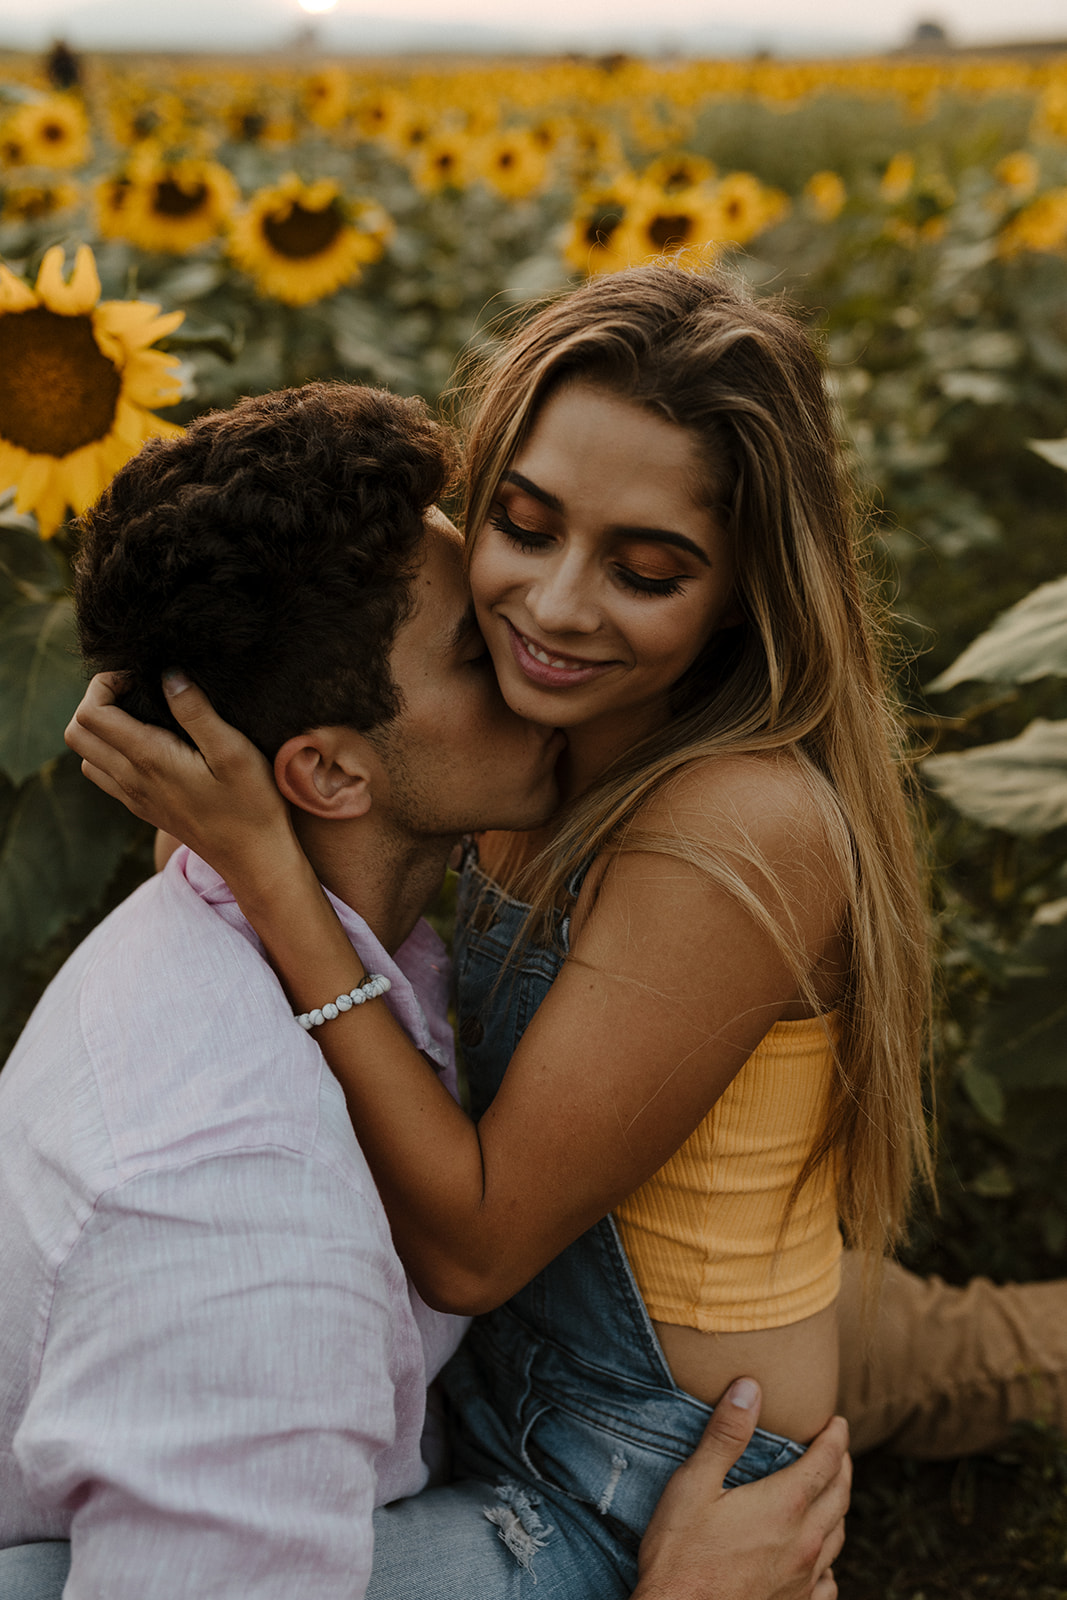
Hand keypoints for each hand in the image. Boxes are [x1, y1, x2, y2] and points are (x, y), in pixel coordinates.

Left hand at [64, 671, 298, 890]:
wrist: (254, 859)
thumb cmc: (252, 803)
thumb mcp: (233, 750)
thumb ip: (196, 711)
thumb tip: (167, 674)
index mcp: (149, 759)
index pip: (91, 713)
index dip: (105, 684)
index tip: (141, 677)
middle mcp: (132, 780)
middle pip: (77, 733)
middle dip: (96, 701)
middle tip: (136, 690)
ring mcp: (134, 798)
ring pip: (86, 756)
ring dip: (101, 729)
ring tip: (140, 714)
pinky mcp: (144, 809)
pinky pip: (105, 776)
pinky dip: (110, 753)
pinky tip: (148, 744)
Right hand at [633, 1380, 849, 1599]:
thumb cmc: (679, 1554)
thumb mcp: (693, 1485)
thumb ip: (725, 1435)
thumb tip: (750, 1388)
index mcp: (783, 1507)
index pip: (825, 1462)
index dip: (835, 1437)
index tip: (837, 1421)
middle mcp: (803, 1543)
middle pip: (839, 1497)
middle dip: (842, 1468)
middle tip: (838, 1450)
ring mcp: (803, 1580)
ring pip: (837, 1537)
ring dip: (839, 1508)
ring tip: (832, 1494)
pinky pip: (828, 1581)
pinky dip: (829, 1559)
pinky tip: (820, 1558)